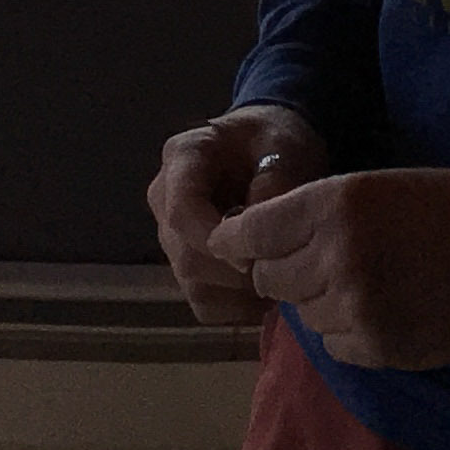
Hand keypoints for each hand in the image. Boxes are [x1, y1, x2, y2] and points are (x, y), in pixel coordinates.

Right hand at [137, 107, 316, 298]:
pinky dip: (237, 308)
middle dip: (234, 271)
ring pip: (192, 284)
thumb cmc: (275, 141)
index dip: (215, 239)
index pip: (181, 210)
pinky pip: (203, 304)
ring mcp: (172, 236)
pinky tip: (266, 291)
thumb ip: (273, 184)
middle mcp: (165, 198)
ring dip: (238, 293)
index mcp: (182, 158)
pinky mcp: (186, 264)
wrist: (269, 147)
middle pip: (184, 255)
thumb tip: (260, 236)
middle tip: (281, 268)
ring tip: (278, 278)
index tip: (256, 253)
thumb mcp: (284, 148)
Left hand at [213, 160, 449, 370]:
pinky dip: (346, 331)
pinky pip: (332, 345)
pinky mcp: (376, 347)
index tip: (238, 245)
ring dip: (319, 301)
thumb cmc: (434, 207)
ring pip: (301, 314)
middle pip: (268, 280)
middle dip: (285, 272)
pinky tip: (379, 309)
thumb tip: (245, 246)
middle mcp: (334, 258)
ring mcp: (354, 308)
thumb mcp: (365, 188)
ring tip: (362, 284)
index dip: (240, 240)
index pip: (250, 233)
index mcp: (330, 207)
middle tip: (319, 262)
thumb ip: (305, 215)